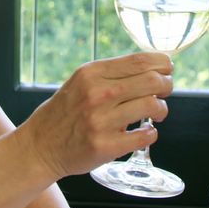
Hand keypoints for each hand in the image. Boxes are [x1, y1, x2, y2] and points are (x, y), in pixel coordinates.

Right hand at [15, 52, 172, 179]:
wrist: (40, 145)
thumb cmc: (66, 111)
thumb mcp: (82, 82)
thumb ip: (112, 74)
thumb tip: (153, 67)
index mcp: (92, 73)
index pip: (141, 60)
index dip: (163, 64)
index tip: (168, 70)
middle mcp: (97, 94)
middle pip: (153, 81)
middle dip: (167, 85)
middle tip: (165, 91)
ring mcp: (101, 121)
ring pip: (153, 106)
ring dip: (161, 110)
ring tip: (156, 113)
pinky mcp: (105, 146)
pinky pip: (145, 136)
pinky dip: (151, 133)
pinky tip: (144, 132)